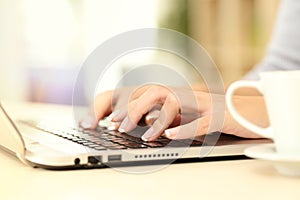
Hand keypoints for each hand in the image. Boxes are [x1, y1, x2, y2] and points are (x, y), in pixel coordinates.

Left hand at [85, 84, 268, 140]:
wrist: (251, 111)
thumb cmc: (218, 115)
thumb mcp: (189, 115)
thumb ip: (170, 116)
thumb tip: (147, 121)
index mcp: (181, 96)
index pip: (149, 95)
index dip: (130, 105)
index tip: (113, 119)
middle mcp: (189, 96)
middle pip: (155, 93)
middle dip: (134, 108)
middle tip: (118, 126)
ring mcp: (204, 104)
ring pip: (174, 104)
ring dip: (156, 120)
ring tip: (143, 137)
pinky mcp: (220, 116)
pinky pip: (200, 121)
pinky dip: (184, 128)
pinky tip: (170, 135)